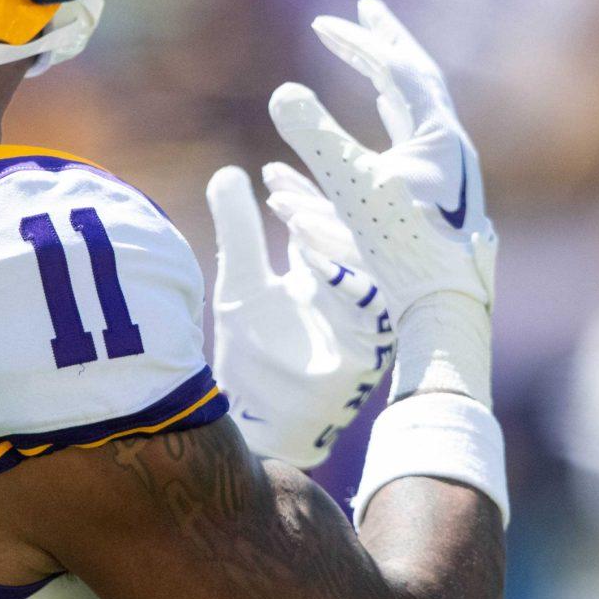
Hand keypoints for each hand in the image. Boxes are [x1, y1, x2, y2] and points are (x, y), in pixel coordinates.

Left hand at [207, 162, 392, 466]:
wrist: (257, 427)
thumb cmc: (251, 360)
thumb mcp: (240, 285)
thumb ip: (238, 232)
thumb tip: (228, 173)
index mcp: (328, 275)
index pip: (324, 223)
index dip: (302, 194)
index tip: (271, 171)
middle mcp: (352, 296)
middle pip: (350, 239)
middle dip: (320, 208)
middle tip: (284, 188)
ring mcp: (365, 325)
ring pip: (365, 268)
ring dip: (330, 239)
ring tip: (294, 217)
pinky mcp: (370, 353)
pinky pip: (368, 311)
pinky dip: (342, 281)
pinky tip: (310, 258)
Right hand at [270, 0, 495, 401]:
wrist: (442, 309)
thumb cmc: (403, 252)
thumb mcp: (352, 189)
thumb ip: (317, 138)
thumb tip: (284, 92)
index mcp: (440, 136)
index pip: (399, 69)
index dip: (359, 42)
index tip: (323, 24)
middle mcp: (452, 148)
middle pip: (420, 78)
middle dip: (389, 42)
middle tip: (368, 10)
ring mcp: (449, 174)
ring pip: (420, 110)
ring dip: (393, 80)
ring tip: (377, 59)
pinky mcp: (439, 199)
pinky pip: (416, 142)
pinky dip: (394, 120)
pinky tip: (385, 119)